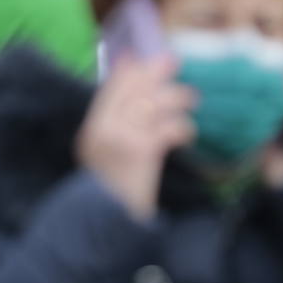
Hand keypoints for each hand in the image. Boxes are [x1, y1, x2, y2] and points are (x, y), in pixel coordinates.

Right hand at [76, 55, 196, 219]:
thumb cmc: (112, 192)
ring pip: (149, 104)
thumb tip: (130, 101)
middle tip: (174, 61)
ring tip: (191, 98)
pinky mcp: (139, 151)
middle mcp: (102, 129)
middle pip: (130, 90)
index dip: (128, 72)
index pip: (109, 89)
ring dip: (174, 97)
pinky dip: (180, 127)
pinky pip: (164, 128)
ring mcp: (119, 138)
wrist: (109, 224)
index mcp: (91, 130)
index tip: (141, 59)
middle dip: (153, 73)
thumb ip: (115, 127)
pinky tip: (188, 131)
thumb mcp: (105, 156)